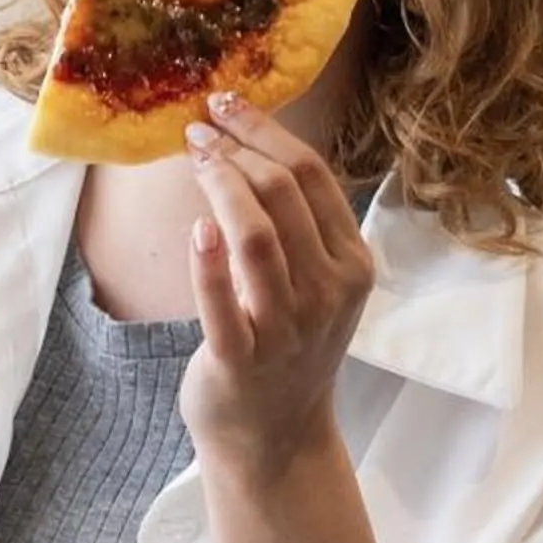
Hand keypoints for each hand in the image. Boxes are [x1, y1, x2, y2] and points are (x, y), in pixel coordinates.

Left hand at [178, 92, 375, 474]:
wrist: (274, 437)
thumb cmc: (286, 347)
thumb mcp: (313, 283)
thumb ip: (297, 226)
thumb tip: (251, 147)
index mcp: (351, 263)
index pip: (313, 176)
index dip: (266, 132)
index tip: (226, 105)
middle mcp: (328, 291)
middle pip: (285, 195)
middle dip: (237, 150)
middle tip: (196, 129)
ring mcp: (287, 327)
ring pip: (256, 237)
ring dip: (220, 186)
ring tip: (192, 157)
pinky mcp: (241, 360)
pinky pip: (223, 304)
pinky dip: (209, 263)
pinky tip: (196, 229)